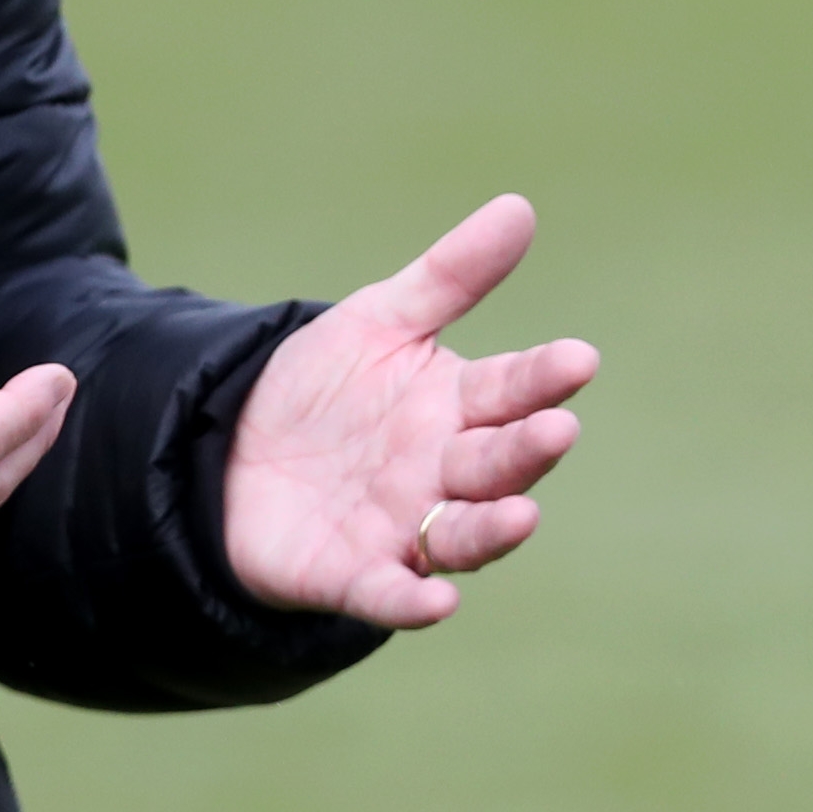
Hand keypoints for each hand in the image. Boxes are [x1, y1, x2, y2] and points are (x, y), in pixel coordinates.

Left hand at [225, 193, 597, 628]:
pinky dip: (413, 602)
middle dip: (528, 449)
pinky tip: (438, 603)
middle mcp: (443, 472)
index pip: (510, 390)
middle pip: (496, 462)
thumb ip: (451, 275)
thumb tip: (520, 207)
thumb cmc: (327, 388)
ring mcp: (403, 527)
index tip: (578, 359)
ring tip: (524, 514)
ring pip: (462, 533)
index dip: (544, 377)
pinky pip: (389, 595)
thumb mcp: (381, 320)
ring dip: (494, 528)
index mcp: (457, 407)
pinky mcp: (354, 576)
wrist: (234, 453)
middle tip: (557, 429)